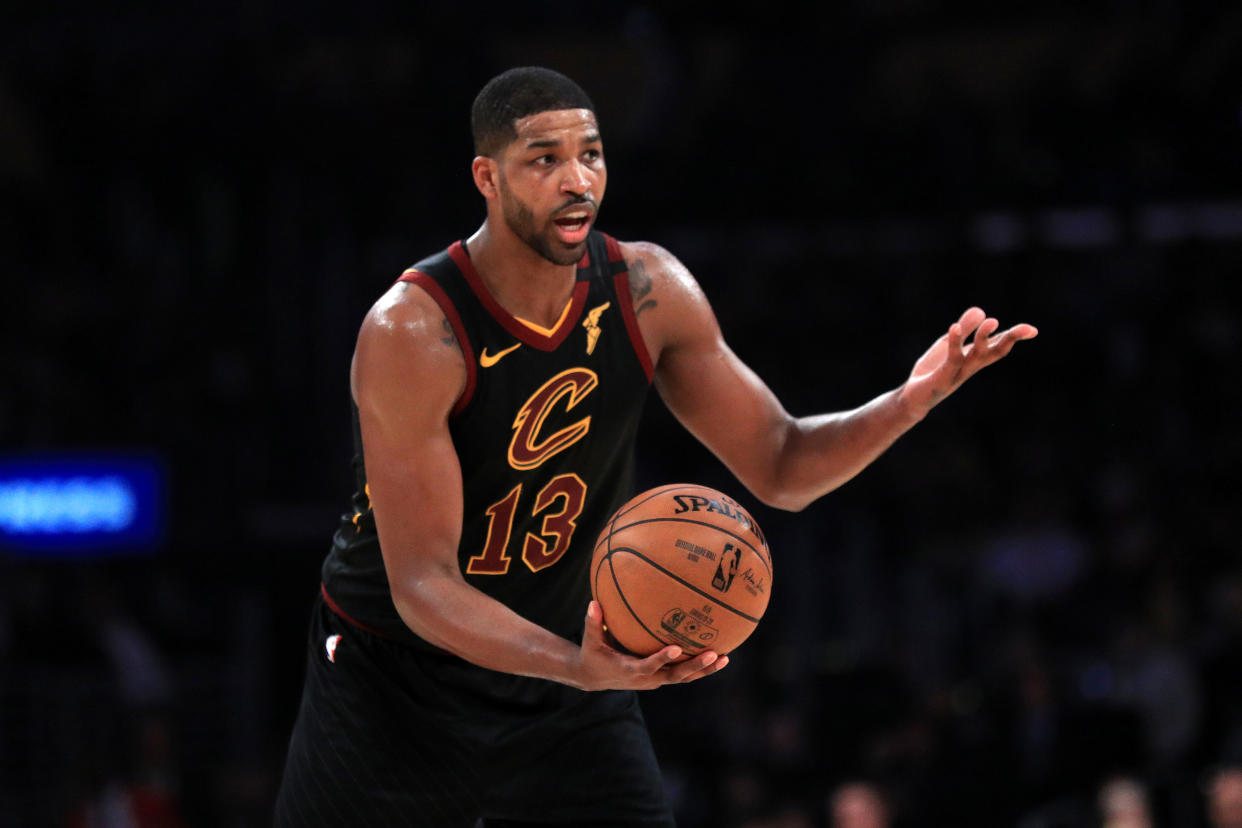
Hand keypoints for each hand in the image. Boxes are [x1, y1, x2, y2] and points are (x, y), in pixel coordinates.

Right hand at [572, 601, 728, 690]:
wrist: (596, 677)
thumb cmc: (594, 654)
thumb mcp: (590, 640)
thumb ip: (593, 622)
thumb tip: (593, 602)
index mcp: (629, 669)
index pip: (647, 666)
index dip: (662, 659)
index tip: (677, 648)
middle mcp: (646, 679)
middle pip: (675, 676)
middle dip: (694, 666)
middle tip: (713, 653)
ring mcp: (656, 680)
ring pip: (684, 678)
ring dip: (704, 670)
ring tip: (725, 658)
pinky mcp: (661, 678)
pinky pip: (684, 674)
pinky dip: (700, 668)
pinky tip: (719, 656)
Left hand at [900, 306, 1037, 416]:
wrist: (913, 397)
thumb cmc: (933, 370)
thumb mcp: (948, 344)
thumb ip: (964, 328)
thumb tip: (981, 311)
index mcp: (974, 358)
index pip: (997, 345)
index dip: (1014, 337)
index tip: (1033, 330)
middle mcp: (970, 366)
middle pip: (994, 352)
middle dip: (1010, 340)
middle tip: (1027, 329)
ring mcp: (958, 373)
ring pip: (976, 356)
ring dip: (984, 338)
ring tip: (992, 321)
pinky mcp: (943, 378)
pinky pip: (952, 359)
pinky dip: (955, 343)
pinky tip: (955, 327)